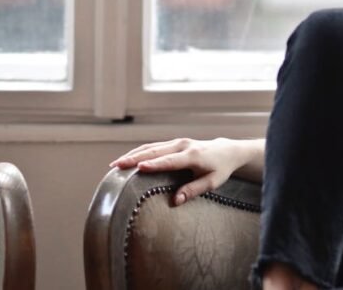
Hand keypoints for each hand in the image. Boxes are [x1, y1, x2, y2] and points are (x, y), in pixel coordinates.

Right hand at [110, 137, 246, 204]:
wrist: (227, 150)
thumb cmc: (220, 168)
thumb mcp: (213, 182)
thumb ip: (194, 190)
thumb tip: (175, 201)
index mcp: (193, 155)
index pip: (170, 160)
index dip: (154, 164)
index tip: (139, 168)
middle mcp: (182, 145)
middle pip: (155, 151)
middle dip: (134, 158)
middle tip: (116, 166)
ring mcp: (177, 142)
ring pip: (151, 146)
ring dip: (132, 154)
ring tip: (115, 164)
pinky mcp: (173, 143)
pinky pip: (153, 146)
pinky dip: (139, 152)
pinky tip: (127, 159)